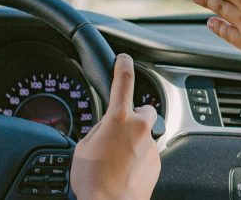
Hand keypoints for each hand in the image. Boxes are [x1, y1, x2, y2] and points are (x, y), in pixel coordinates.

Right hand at [71, 54, 159, 199]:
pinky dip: (138, 156)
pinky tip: (124, 169)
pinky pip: (147, 151)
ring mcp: (150, 145)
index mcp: (119, 119)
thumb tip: (105, 129)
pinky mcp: (157, 161)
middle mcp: (140, 127)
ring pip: (144, 133)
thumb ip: (98, 130)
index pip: (123, 82)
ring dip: (133, 140)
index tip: (124, 59)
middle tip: (117, 131)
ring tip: (116, 158)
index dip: (123, 66)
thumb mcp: (83, 147)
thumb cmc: (94, 181)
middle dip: (132, 116)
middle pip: (142, 109)